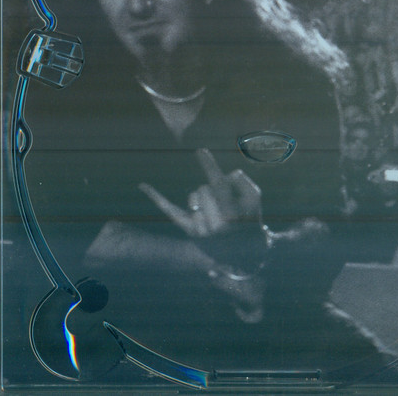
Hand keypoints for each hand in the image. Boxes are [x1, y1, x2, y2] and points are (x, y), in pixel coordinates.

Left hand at [140, 148, 261, 237]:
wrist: (242, 246)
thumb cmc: (249, 215)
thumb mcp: (254, 196)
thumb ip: (242, 181)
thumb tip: (225, 175)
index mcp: (232, 214)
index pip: (219, 184)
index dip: (209, 166)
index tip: (199, 150)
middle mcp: (213, 224)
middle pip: (205, 188)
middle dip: (214, 189)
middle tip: (224, 202)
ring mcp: (199, 229)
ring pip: (194, 195)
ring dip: (205, 196)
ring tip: (215, 209)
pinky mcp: (188, 228)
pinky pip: (170, 210)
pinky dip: (156, 197)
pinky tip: (142, 185)